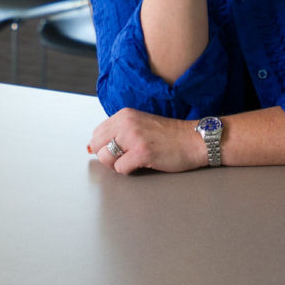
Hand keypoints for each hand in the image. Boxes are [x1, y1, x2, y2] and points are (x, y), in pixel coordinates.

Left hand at [89, 107, 206, 174]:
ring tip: (135, 159)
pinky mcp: (142, 152)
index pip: (96, 133)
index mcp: (125, 114)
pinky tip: (144, 163)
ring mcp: (134, 137)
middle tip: (127, 155)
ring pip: (106, 158)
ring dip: (118, 164)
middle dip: (108, 156)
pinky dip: (130, 170)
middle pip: (97, 146)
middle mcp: (127, 123)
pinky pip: (121, 169)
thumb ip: (117, 132)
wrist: (194, 140)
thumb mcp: (139, 124)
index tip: (121, 148)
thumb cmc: (169, 135)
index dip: (106, 146)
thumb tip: (90, 147)